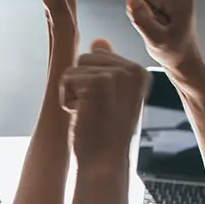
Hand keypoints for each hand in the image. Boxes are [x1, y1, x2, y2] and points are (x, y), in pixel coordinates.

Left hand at [61, 40, 149, 167]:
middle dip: (81, 86)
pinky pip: (65, 79)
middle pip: (84, 59)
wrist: (103, 163)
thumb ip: (107, 66)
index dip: (92, 84)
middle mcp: (133, 69)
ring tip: (90, 114)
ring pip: (73, 68)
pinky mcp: (97, 82)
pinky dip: (67, 100)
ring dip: (73, 94)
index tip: (105, 108)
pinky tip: (83, 116)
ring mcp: (116, 74)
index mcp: (139, 71)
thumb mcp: (112, 96)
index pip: (98, 56)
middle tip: (96, 112)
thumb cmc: (105, 135)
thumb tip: (99, 40)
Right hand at [126, 0, 199, 72]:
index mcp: (181, 0)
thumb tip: (131, 0)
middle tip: (157, 32)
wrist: (184, 61)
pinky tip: (161, 29)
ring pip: (147, 1)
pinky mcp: (174, 0)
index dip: (141, 14)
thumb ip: (141, 19)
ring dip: (149, 18)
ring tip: (160, 31)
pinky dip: (152, 18)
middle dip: (145, 16)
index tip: (153, 29)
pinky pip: (151, 4)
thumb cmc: (173, 53)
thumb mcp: (154, 39)